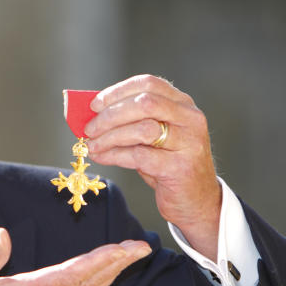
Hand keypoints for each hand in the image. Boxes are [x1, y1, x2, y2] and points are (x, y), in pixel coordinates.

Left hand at [84, 74, 221, 258]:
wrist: (196, 201)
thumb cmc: (168, 164)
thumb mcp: (154, 137)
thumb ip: (132, 121)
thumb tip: (92, 114)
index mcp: (183, 105)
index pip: (149, 84)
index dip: (118, 91)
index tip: (95, 104)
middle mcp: (190, 119)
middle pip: (144, 103)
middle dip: (110, 115)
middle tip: (89, 128)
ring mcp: (189, 143)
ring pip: (142, 129)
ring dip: (110, 137)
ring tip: (92, 145)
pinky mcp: (180, 167)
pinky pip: (140, 156)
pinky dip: (115, 155)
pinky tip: (101, 157)